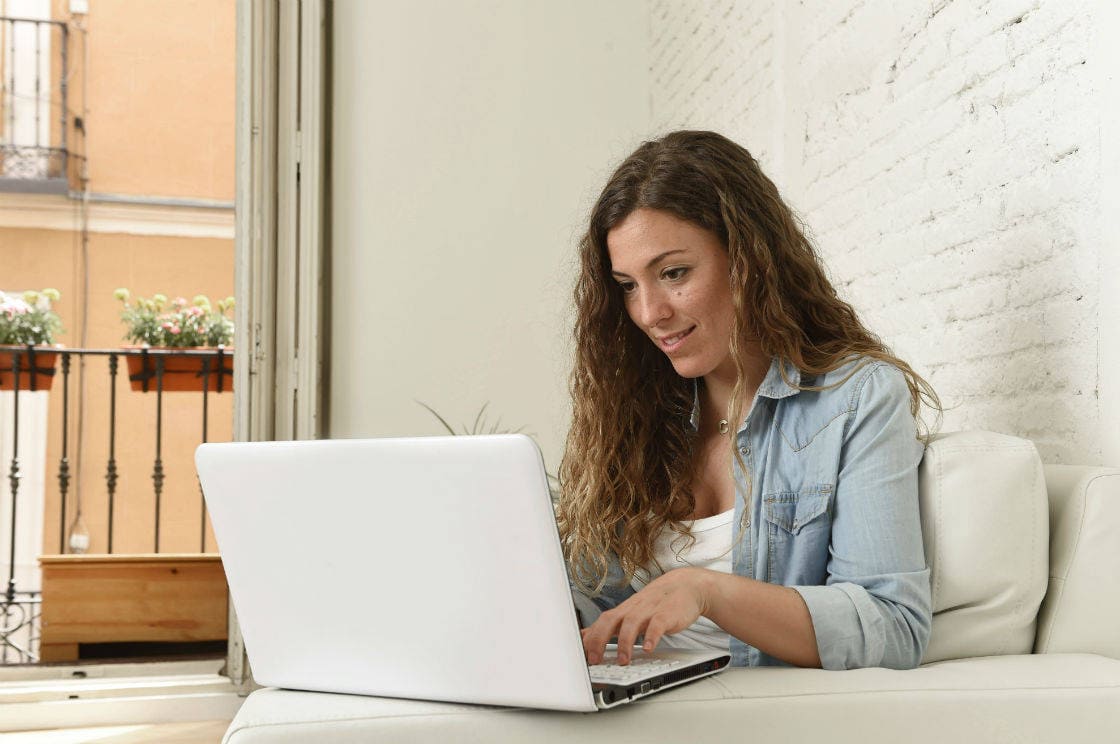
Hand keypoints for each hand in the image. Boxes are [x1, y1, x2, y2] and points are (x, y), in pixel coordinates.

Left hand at [581, 567, 711, 664]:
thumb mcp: (631, 612)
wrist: (686, 586)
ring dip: (625, 643)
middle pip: (611, 620)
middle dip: (600, 640)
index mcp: (624, 610)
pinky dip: (652, 636)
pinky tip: (648, 648)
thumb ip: (610, 625)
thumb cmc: (656, 602)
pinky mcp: (667, 614)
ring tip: (623, 661)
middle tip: (595, 660)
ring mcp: (650, 610)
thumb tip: (585, 636)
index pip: (601, 622)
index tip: (581, 655)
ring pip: (632, 622)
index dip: (590, 637)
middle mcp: (633, 609)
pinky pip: (658, 624)